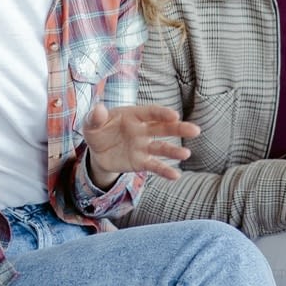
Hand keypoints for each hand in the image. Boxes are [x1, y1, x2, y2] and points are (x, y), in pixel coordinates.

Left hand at [82, 103, 199, 184]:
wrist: (97, 151)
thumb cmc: (97, 130)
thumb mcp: (91, 123)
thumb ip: (95, 117)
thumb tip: (99, 109)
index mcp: (133, 115)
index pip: (150, 113)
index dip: (162, 113)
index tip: (174, 115)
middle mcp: (142, 130)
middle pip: (163, 128)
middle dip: (179, 128)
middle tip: (195, 130)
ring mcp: (144, 146)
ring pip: (162, 148)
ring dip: (174, 151)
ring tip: (186, 154)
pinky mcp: (142, 161)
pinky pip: (155, 166)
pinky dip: (165, 171)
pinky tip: (175, 176)